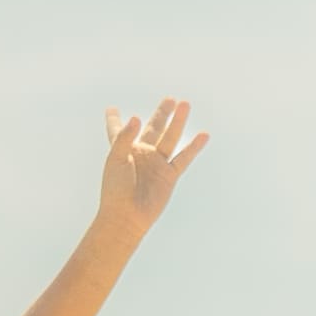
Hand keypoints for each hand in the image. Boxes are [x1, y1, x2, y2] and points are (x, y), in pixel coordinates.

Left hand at [99, 98, 207, 238]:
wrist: (126, 216)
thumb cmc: (115, 189)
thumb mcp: (115, 159)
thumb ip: (124, 137)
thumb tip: (137, 118)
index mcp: (123, 149)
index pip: (117, 130)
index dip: (114, 120)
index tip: (111, 109)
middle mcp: (141, 154)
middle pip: (153, 128)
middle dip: (161, 114)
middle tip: (169, 99)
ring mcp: (156, 164)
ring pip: (170, 137)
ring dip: (177, 122)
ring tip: (185, 104)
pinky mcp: (169, 175)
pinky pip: (184, 158)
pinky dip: (194, 146)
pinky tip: (204, 135)